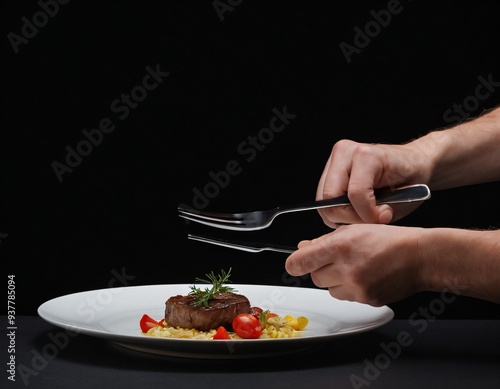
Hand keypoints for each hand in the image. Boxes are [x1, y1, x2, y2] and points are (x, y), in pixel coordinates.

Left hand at [285, 224, 426, 305]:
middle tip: (336, 260)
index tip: (295, 263)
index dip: (295, 263)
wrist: (420, 257)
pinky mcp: (366, 300)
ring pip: (329, 289)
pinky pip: (346, 297)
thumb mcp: (353, 229)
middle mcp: (347, 268)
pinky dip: (349, 289)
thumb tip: (302, 249)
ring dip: (335, 280)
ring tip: (354, 267)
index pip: (300, 262)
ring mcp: (357, 287)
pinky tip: (364, 276)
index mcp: (341, 246)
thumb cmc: (390, 240)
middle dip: (320, 269)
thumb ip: (324, 241)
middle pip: (314, 277)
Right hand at [316, 140, 427, 227]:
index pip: (355, 193)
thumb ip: (381, 214)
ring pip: (323, 202)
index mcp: (367, 155)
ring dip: (341, 216)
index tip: (383, 218)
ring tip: (362, 215)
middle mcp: (345, 152)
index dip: (368, 215)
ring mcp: (333, 159)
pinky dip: (336, 211)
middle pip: (329, 200)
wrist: (412, 161)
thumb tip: (364, 222)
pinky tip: (354, 209)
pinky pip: (323, 201)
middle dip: (348, 218)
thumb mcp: (405, 198)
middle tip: (369, 220)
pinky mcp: (328, 169)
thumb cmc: (411, 178)